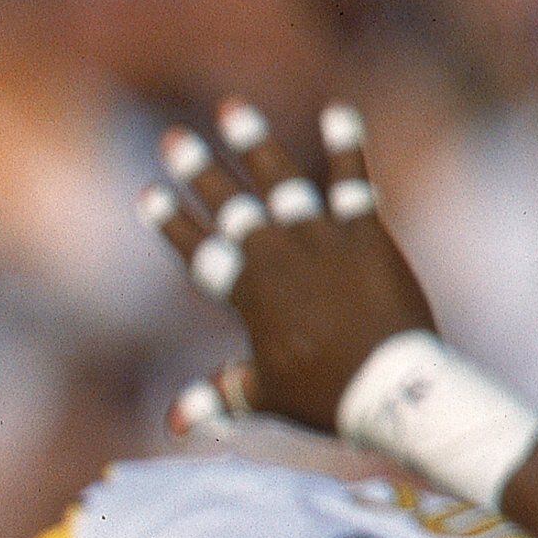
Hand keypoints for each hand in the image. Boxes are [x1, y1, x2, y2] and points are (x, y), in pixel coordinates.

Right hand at [138, 99, 436, 432]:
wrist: (391, 388)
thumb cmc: (323, 395)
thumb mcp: (262, 396)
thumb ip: (217, 397)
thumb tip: (173, 425)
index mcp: (247, 294)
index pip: (198, 250)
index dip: (171, 222)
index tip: (147, 194)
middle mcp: (276, 257)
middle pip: (230, 207)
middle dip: (198, 172)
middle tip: (174, 140)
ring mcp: (321, 241)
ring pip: (280, 182)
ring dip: (253, 145)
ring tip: (231, 111)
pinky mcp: (366, 234)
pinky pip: (353, 182)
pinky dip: (345, 146)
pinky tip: (335, 111)